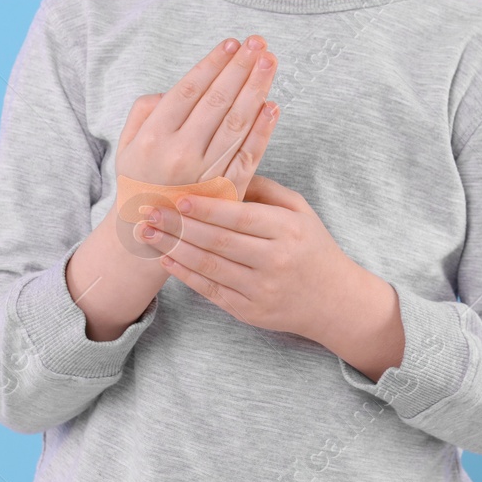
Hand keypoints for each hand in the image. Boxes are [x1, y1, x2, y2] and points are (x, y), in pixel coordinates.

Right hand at [116, 34, 280, 198]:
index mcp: (153, 137)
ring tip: (269, 62)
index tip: (232, 43)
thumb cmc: (140, 180)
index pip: (189, 89)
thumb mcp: (125, 145)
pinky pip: (249, 155)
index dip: (213, 64)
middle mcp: (180, 153)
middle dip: (241, 67)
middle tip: (259, 42)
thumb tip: (175, 89)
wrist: (149, 236)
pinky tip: (273, 106)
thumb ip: (145, 111)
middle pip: (218, 100)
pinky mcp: (226, 191)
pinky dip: (263, 129)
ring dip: (256, 89)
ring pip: (236, 123)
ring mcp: (205, 173)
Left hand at [141, 173, 355, 342]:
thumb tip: (226, 169)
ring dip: (173, 248)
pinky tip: (165, 258)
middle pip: (219, 241)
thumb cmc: (313, 247)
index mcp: (288, 231)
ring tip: (146, 233)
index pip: (241, 217)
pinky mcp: (249, 311)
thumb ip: (266, 189)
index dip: (207, 208)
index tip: (178, 198)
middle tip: (148, 211)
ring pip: (209, 267)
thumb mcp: (300, 210)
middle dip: (178, 226)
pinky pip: (210, 291)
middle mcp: (275, 261)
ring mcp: (261, 290)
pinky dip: (185, 274)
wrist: (334, 301)